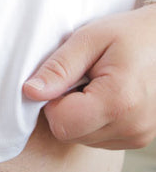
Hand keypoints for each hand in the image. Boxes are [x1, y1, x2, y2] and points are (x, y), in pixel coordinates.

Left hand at [23, 6, 155, 149]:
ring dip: (81, 114)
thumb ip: (58, 68)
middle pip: (70, 134)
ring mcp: (139, 136)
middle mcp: (132, 127)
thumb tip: (30, 92)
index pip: (61, 124)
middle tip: (84, 76)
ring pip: (83, 138)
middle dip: (66, 107)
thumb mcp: (89, 39)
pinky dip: (96, 119)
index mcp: (118, 102)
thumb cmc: (130, 33)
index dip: (53, 100)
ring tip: (98, 83)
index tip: (67, 77)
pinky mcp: (140, 138)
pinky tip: (108, 95)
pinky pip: (100, 138)